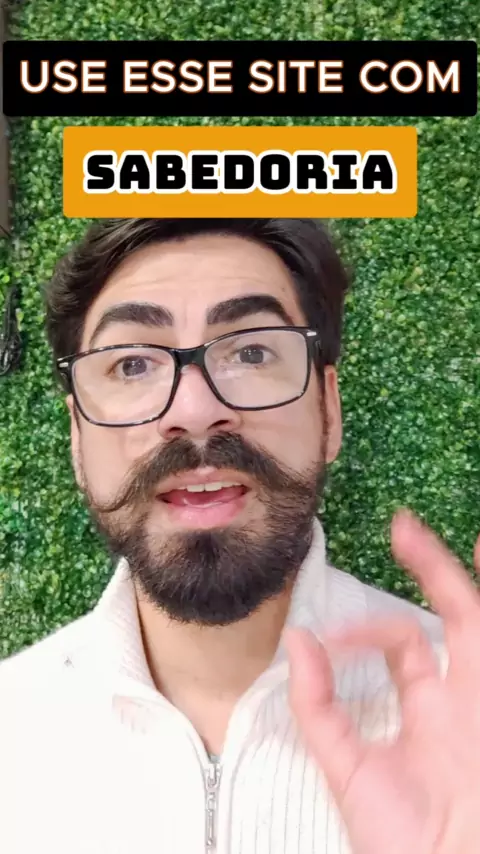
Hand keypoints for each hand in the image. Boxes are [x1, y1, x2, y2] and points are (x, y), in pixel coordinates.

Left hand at [286, 510, 479, 853]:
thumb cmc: (398, 838)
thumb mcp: (348, 767)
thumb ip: (319, 706)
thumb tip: (297, 639)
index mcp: (427, 707)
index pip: (404, 641)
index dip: (367, 628)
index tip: (330, 636)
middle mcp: (464, 697)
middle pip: (458, 615)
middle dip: (433, 568)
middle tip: (402, 524)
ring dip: (471, 581)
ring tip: (477, 540)